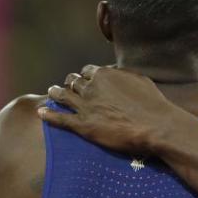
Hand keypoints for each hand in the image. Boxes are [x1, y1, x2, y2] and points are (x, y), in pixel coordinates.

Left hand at [39, 66, 174, 153]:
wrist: (155, 125)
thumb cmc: (153, 103)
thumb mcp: (139, 80)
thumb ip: (123, 75)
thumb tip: (117, 73)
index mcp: (105, 74)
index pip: (88, 71)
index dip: (86, 75)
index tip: (85, 79)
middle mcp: (91, 87)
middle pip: (73, 81)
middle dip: (70, 83)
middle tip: (67, 86)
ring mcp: (85, 106)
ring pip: (63, 96)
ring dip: (55, 93)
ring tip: (51, 93)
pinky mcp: (83, 125)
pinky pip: (61, 118)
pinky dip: (49, 115)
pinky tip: (41, 113)